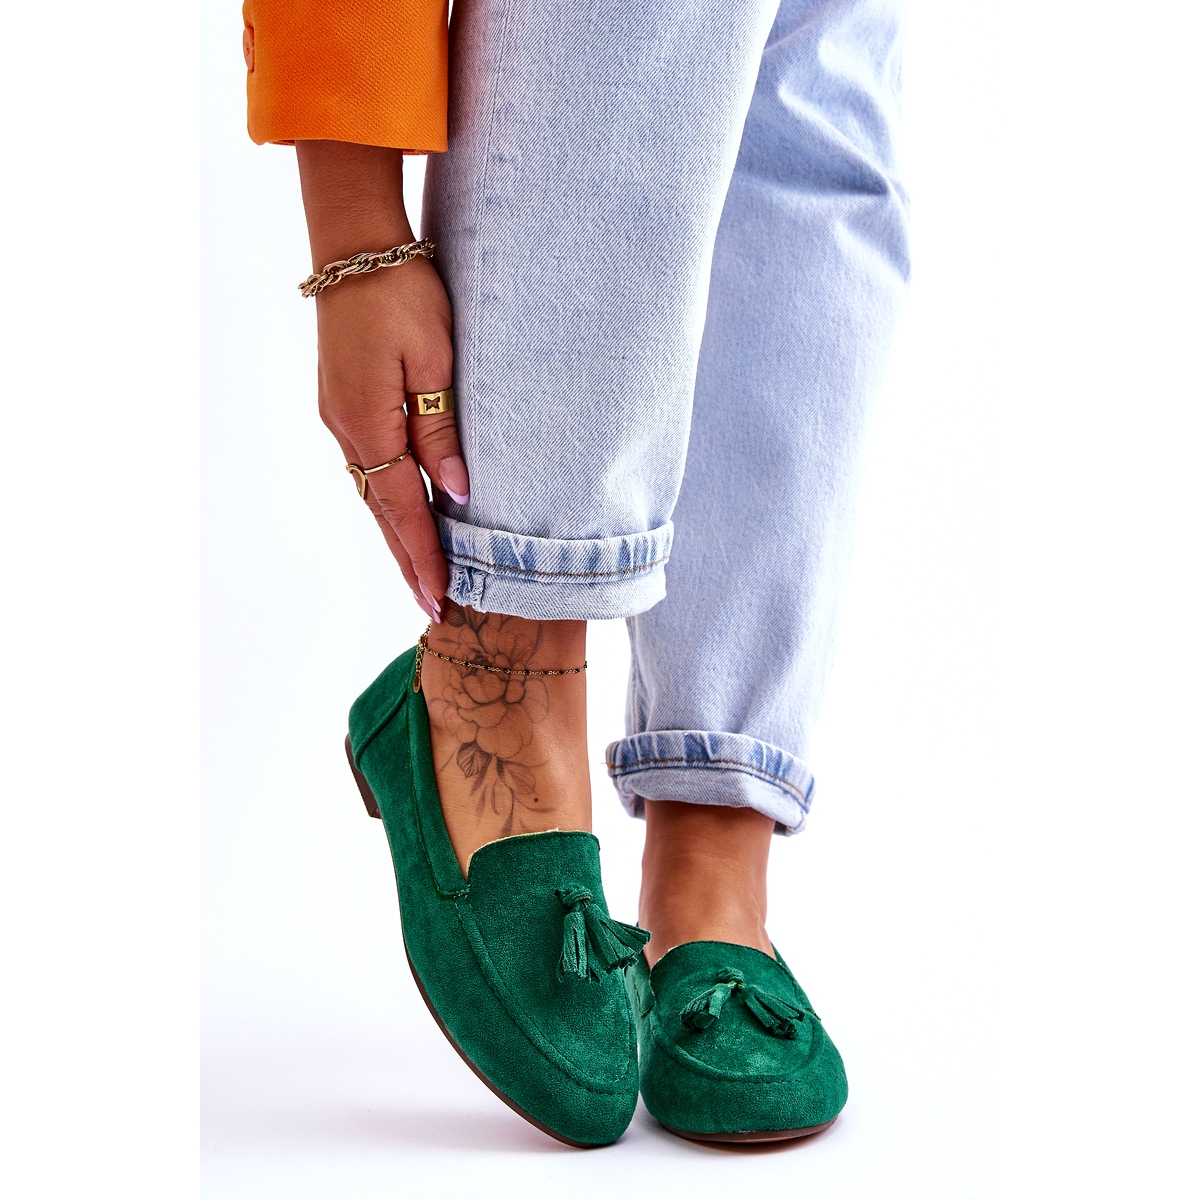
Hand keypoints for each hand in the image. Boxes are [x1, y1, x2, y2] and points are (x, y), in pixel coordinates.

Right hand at [296, 141, 467, 620]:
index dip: (423, 556)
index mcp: (368, 423)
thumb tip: (456, 494)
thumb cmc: (403, 293)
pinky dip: (389, 501)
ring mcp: (341, 417)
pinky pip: (370, 467)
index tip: (439, 598)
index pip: (402, 508)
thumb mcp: (434, 360)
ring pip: (375, 492)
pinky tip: (404, 516)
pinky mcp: (345, 404)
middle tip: (433, 605)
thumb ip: (441, 430)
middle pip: (382, 511)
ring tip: (423, 574)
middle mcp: (347, 429)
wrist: (357, 246)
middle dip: (409, 560)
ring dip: (399, 535)